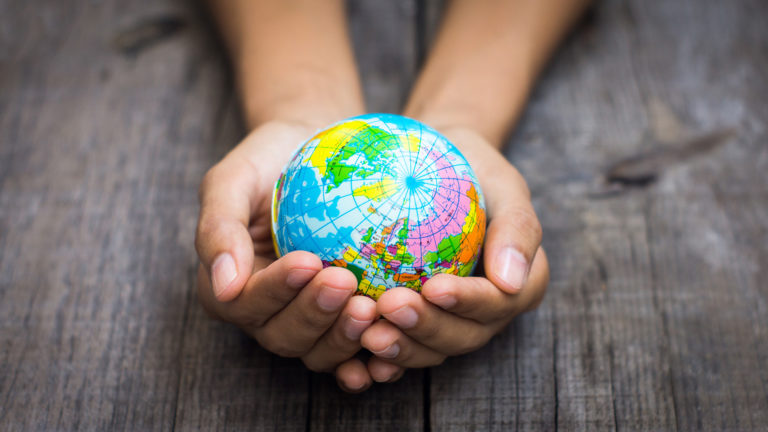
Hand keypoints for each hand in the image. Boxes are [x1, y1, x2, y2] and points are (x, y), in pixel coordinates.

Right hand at [195, 120, 378, 391]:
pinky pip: (356, 349)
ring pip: (319, 351)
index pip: (247, 302)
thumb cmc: (270, 160)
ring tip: (372, 308)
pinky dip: (373, 352)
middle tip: (346, 282)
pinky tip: (395, 337)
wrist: (318, 149)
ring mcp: (308, 324)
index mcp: (230, 289)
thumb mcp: (234, 180)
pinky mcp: (344, 323)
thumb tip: (223, 288)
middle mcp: (266, 315)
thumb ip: (218, 228)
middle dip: (314, 314)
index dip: (277, 289)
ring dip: (344, 337)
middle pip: (284, 335)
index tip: (309, 261)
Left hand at [360, 126, 548, 380]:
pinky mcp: (413, 326)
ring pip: (428, 350)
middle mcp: (485, 315)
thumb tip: (511, 282)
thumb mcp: (504, 184)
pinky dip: (377, 354)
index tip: (433, 287)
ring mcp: (449, 325)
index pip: (497, 303)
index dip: (468, 302)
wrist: (434, 169)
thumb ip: (517, 228)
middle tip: (388, 307)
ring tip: (366, 332)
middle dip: (426, 328)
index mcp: (518, 287)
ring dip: (399, 347)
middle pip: (461, 336)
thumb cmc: (473, 170)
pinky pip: (397, 345)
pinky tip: (350, 352)